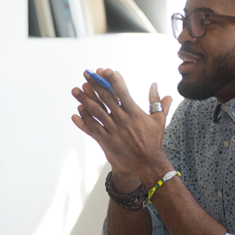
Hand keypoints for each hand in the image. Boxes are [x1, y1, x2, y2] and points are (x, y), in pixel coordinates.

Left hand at [71, 68, 173, 184]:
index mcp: (134, 113)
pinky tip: (77, 111)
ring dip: (84, 100)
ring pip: (95, 112)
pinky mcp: (106, 141)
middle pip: (105, 98)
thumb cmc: (153, 141)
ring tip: (76, 90)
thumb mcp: (159, 120)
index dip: (112, 80)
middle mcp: (122, 120)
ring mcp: (112, 130)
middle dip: (95, 85)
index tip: (104, 70)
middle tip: (86, 74)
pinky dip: (84, 120)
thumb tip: (155, 85)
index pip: (121, 91)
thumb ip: (156, 102)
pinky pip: (92, 128)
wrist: (146, 163)